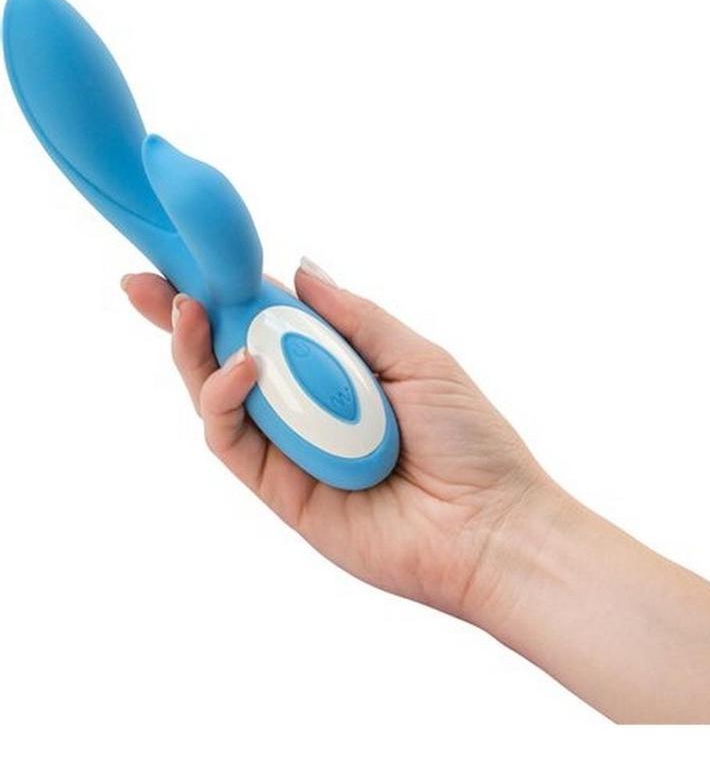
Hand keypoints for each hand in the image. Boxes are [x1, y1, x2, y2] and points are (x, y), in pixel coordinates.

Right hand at [122, 260, 544, 618]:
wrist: (489, 528)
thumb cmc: (470, 441)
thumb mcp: (416, 358)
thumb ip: (353, 318)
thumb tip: (299, 270)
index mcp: (341, 368)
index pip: (269, 322)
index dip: (228, 291)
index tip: (186, 255)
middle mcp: (308, 406)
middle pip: (227, 357)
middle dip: (183, 318)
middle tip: (146, 283)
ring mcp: (290, 449)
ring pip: (217, 398)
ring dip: (196, 351)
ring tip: (191, 311)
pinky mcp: (280, 491)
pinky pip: (233, 441)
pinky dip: (226, 399)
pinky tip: (243, 366)